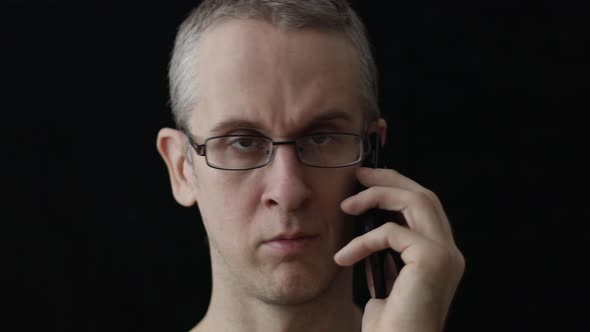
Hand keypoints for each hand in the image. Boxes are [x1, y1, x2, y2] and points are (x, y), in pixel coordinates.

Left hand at [335, 167, 464, 331]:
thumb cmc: (391, 325)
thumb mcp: (387, 282)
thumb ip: (388, 257)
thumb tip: (371, 232)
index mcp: (442, 256)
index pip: (425, 208)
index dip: (398, 187)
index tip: (368, 181)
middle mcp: (450, 252)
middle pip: (424, 196)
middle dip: (389, 179)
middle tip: (358, 175)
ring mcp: (445, 255)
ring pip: (415, 201)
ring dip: (377, 196)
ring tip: (347, 205)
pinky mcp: (431, 259)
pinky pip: (391, 232)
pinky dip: (363, 240)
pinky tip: (344, 257)